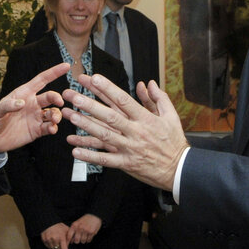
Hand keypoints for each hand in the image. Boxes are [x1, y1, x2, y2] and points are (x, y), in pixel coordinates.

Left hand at [0, 63, 69, 153]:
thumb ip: (7, 105)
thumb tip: (22, 103)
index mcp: (23, 94)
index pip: (41, 80)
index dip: (54, 72)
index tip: (66, 66)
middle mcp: (32, 104)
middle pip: (50, 97)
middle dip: (57, 97)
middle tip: (59, 102)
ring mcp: (35, 117)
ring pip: (53, 113)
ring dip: (57, 115)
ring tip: (54, 120)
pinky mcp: (36, 130)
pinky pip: (49, 127)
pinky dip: (53, 128)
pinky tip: (52, 129)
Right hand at [41, 222, 70, 248]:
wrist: (49, 222)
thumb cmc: (59, 226)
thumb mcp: (67, 230)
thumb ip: (70, 236)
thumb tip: (73, 242)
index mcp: (61, 237)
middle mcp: (55, 239)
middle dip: (60, 248)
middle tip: (61, 244)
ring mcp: (49, 240)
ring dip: (55, 247)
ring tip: (56, 242)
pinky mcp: (44, 240)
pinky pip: (48, 247)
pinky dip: (50, 246)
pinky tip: (52, 241)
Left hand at [61, 74, 189, 190]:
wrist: (179, 169)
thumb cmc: (174, 141)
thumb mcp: (171, 116)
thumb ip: (158, 98)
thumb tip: (148, 83)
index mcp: (145, 119)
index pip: (124, 100)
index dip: (108, 89)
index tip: (94, 78)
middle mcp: (135, 132)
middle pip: (109, 116)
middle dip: (89, 104)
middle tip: (73, 95)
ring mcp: (129, 148)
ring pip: (104, 136)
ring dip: (86, 125)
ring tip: (70, 116)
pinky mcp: (126, 163)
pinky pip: (105, 159)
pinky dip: (90, 155)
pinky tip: (75, 150)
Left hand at [67, 214, 101, 243]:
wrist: (94, 215)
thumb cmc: (85, 220)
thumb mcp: (77, 223)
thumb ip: (73, 230)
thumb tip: (71, 240)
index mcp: (75, 225)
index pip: (69, 235)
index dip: (69, 240)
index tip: (69, 243)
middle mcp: (80, 228)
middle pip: (76, 241)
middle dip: (77, 241)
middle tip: (79, 239)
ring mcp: (86, 230)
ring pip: (83, 241)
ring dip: (83, 240)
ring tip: (85, 236)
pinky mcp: (91, 232)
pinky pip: (88, 240)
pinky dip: (88, 239)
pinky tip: (89, 236)